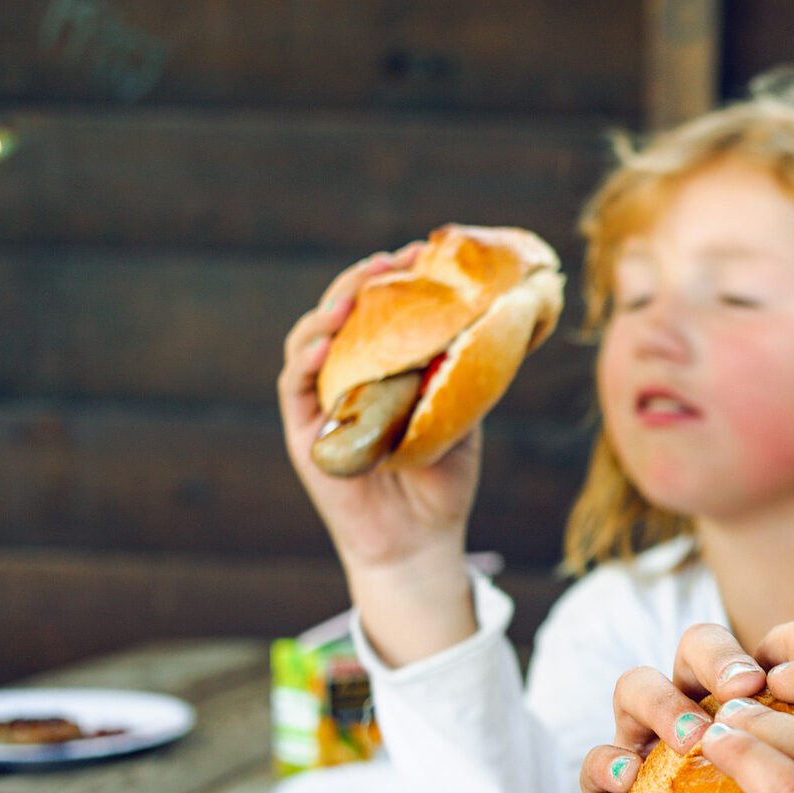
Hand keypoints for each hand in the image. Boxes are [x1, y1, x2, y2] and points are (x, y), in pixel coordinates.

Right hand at [280, 245, 483, 663]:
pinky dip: (305, 360)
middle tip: (390, 259)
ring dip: (328, 310)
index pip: (379, 312)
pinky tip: (325, 341)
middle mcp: (346, 380)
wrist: (421, 540)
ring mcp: (320, 403)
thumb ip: (462, 372)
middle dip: (361, 281)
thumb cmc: (441, 480)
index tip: (423, 251)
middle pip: (341, 316)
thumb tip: (499, 321)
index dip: (394, 279)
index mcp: (380, 370)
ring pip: (310, 342)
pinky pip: (294, 387)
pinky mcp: (303, 433)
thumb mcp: (460, 415)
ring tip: (354, 291)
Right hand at [576, 619, 771, 792]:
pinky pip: (596, 764)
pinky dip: (609, 764)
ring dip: (664, 700)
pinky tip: (632, 778)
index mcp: (772, 704)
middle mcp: (710, 712)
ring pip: (638, 686)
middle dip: (726, 655)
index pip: (781, 643)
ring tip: (695, 732)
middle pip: (704, 646)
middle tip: (751, 685)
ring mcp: (654, 750)